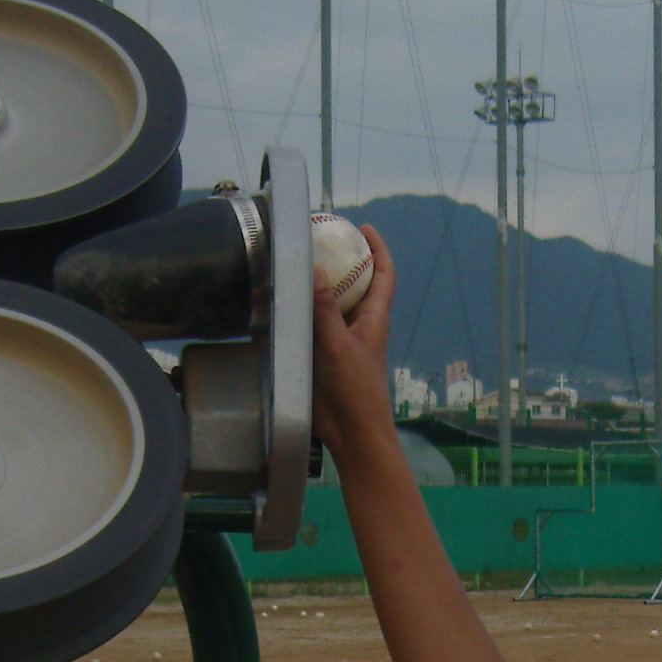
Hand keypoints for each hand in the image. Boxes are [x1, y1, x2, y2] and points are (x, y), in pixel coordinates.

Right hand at [310, 223, 397, 452]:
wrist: (352, 433)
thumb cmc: (356, 391)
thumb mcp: (339, 346)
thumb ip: (326, 310)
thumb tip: (317, 270)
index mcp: (373, 318)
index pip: (383, 275)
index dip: (377, 249)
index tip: (363, 228)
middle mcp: (358, 325)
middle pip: (353, 284)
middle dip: (340, 260)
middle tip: (318, 239)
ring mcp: (339, 341)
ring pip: (329, 304)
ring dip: (314, 286)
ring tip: (292, 264)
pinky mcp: (321, 356)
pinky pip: (310, 326)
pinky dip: (299, 312)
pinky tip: (279, 303)